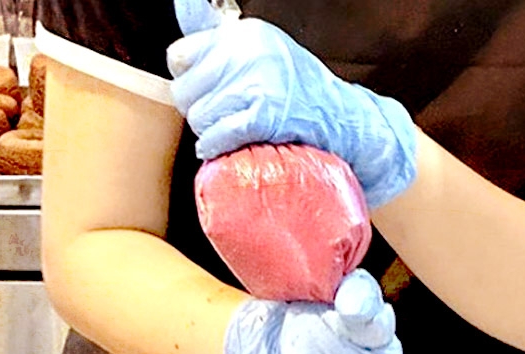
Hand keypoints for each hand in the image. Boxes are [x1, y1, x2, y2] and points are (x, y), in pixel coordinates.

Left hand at [166, 0, 416, 208]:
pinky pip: (218, 136)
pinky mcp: (264, 117)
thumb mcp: (264, 56)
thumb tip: (180, 36)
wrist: (346, 121)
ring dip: (211, 132)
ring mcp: (258, 84)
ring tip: (234, 131)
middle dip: (200, 110)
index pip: (179, 56)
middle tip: (224, 118)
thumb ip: (223, 50)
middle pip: (185, 91)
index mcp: (244, 34)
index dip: (190, 81)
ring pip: (199, 117)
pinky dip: (217, 147)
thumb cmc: (302, 94)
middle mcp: (248, 52)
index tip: (208, 93)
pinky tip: (228, 147)